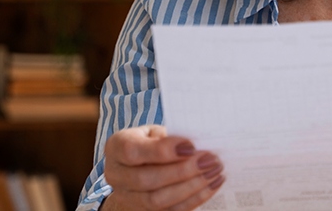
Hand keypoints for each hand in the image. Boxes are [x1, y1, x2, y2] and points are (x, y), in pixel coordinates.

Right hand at [101, 125, 224, 210]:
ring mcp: (127, 197)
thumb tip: (197, 144)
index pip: (133, 152)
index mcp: (116, 147)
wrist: (138, 166)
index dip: (162, 151)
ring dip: (192, 186)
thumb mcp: (154, 132)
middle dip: (183, 171)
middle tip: (210, 160)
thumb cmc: (151, 142)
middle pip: (146, 180)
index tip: (191, 146)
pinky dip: (195, 198)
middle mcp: (116, 175)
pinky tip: (213, 184)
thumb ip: (169, 137)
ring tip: (214, 172)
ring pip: (158, 200)